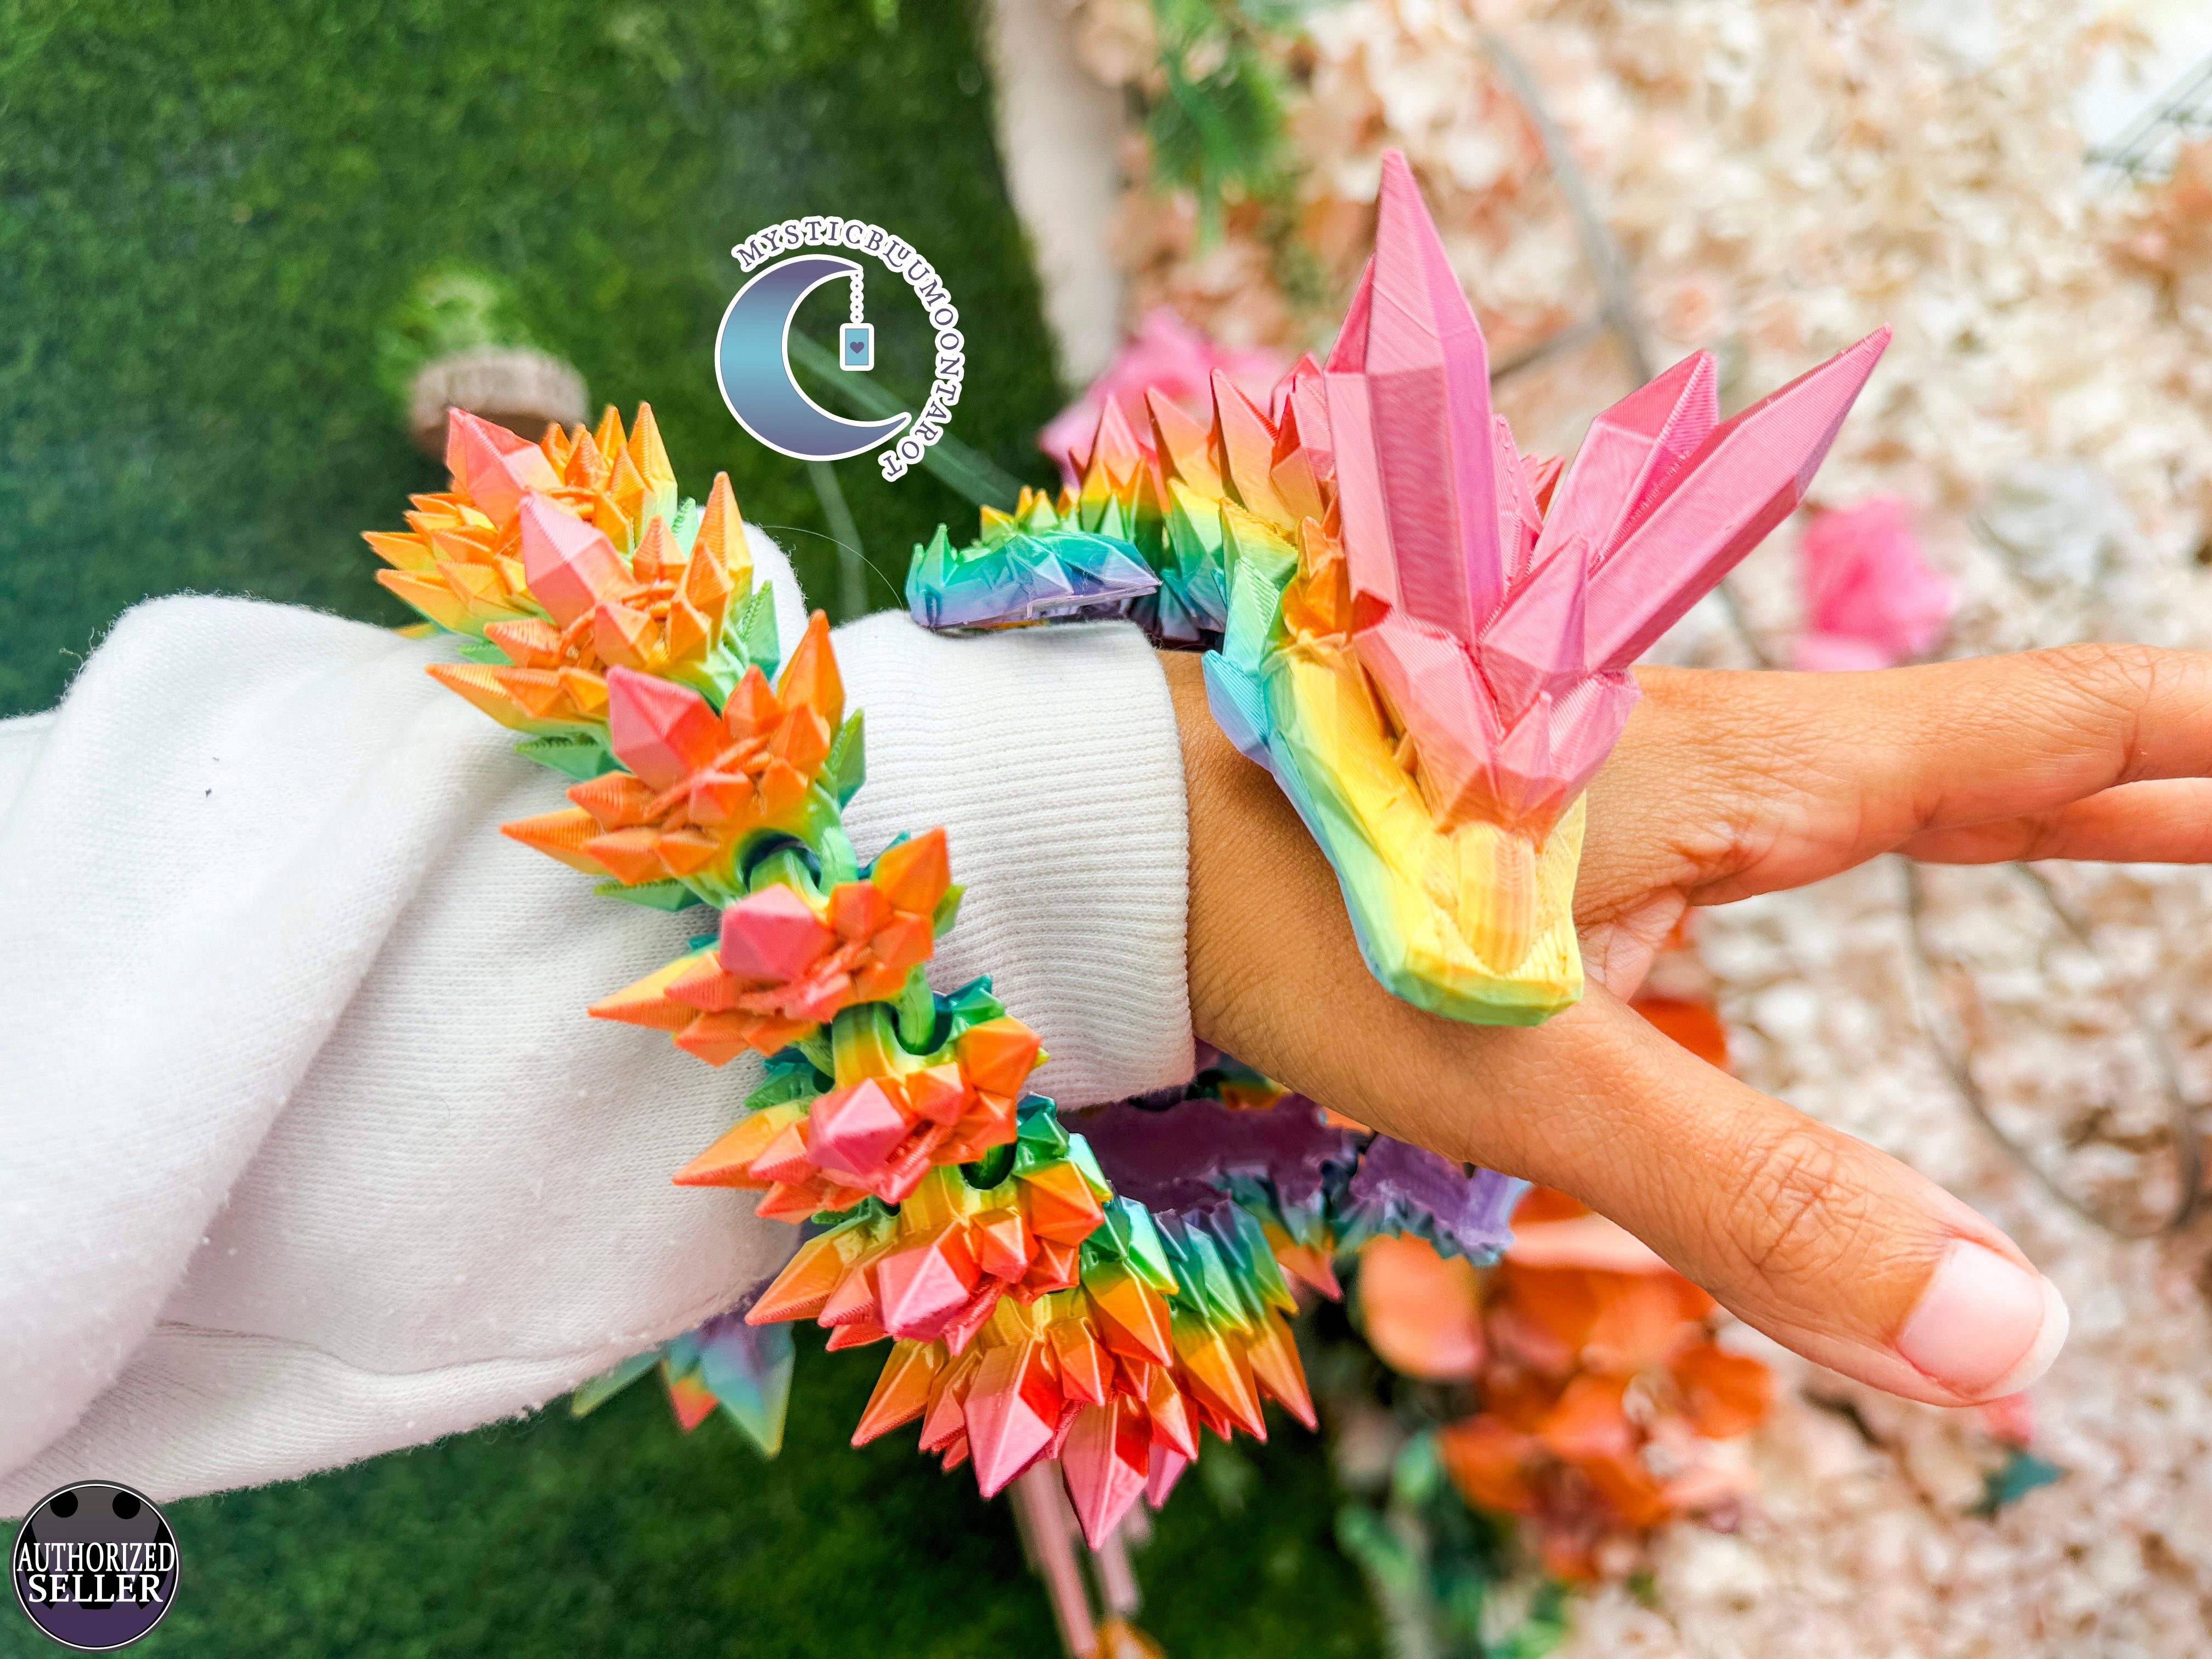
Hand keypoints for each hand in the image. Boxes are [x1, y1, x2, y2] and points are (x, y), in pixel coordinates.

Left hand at [1164, 643, 2211, 1405]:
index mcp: (1727, 770)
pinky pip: (1748, 815)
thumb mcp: (1535, 1072)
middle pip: (1965, 747)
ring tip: (2131, 822)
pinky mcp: (1539, 815)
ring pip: (1857, 775)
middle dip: (2132, 775)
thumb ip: (1756, 1202)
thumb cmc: (1301, 915)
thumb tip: (2009, 1344)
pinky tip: (1823, 872)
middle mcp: (1687, 746)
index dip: (2181, 744)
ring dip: (2005, 796)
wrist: (1116, 829)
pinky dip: (1852, 834)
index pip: (2024, 736)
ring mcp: (1611, 772)